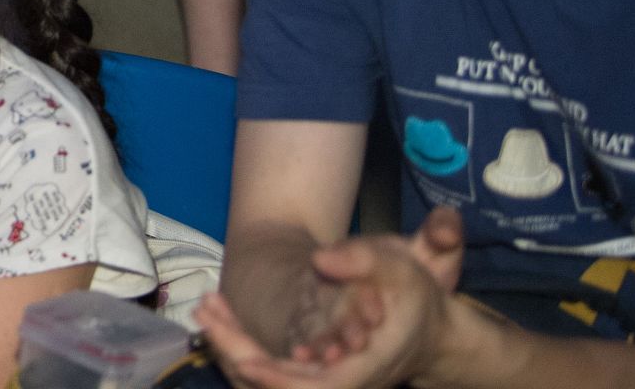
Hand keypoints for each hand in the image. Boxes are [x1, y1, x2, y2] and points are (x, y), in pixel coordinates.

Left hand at [196, 224, 457, 388]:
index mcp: (363, 369)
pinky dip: (240, 343)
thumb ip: (362, 260)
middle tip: (204, 312)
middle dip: (236, 350)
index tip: (244, 363)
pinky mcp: (309, 370)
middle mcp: (340, 382)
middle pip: (280, 384)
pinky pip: (268, 367)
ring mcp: (323, 379)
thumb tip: (321, 258)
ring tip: (205, 307)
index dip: (278, 379)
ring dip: (231, 345)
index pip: (315, 388)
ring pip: (268, 377)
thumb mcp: (399, 268)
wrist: (429, 328)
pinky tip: (219, 314)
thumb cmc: (415, 297)